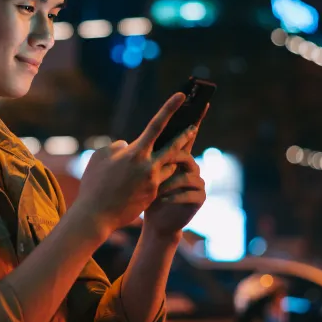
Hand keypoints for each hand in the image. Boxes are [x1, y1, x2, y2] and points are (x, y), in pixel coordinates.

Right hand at [72, 93, 197, 236]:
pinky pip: (161, 181)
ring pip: (169, 166)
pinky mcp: (153, 195)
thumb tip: (128, 145)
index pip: (157, 124)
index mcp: (136, 153)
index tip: (181, 96)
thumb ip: (116, 147)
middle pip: (174, 147)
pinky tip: (152, 177)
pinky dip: (159, 176)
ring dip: (169, 161)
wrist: (96, 216)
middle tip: (194, 127)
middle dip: (185, 136)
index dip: (170, 108)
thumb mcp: (100, 158)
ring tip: (167, 157)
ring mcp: (153, 182)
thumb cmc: (94, 184)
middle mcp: (148, 166)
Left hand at [142, 105, 208, 239]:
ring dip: (170, 180)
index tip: (188, 98)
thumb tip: (123, 144)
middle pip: (187, 148)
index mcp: (176, 158)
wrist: (159, 223)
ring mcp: (197, 181)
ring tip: (156, 187)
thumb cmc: (148, 197)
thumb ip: (136, 157)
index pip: (181, 134)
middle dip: (186, 138)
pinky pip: (189, 192)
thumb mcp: (141, 175)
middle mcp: (190, 165)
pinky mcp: (199, 198)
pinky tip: (162, 199)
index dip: (189, 117)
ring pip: (188, 172)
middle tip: (183, 133)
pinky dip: (173, 195)